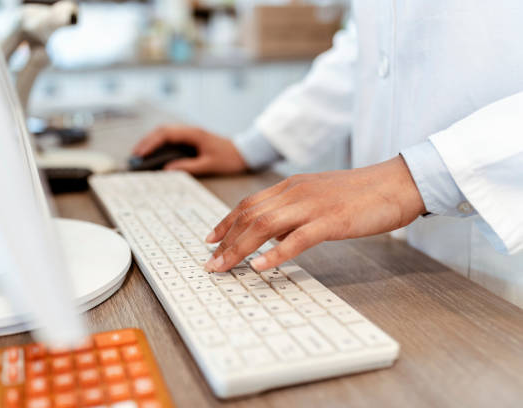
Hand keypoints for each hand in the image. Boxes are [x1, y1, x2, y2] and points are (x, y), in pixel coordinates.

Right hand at [132, 125, 247, 174]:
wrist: (245, 152)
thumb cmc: (229, 158)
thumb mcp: (209, 165)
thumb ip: (188, 166)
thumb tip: (167, 169)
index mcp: (194, 134)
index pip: (166, 134)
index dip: (151, 143)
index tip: (140, 154)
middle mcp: (190, 131)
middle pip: (162, 131)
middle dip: (146, 142)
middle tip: (134, 156)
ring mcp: (190, 134)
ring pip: (165, 133)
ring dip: (151, 142)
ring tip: (139, 156)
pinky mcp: (191, 139)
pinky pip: (171, 138)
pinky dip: (159, 145)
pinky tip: (153, 155)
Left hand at [204, 156, 425, 271]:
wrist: (398, 182)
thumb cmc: (361, 193)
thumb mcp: (319, 196)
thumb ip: (294, 212)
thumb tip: (272, 234)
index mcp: (292, 186)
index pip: (249, 203)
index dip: (226, 222)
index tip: (210, 239)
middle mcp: (296, 192)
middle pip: (249, 215)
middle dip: (225, 240)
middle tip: (210, 262)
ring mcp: (313, 205)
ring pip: (264, 225)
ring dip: (239, 248)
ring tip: (223, 267)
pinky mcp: (332, 221)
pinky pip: (297, 239)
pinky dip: (274, 254)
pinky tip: (259, 267)